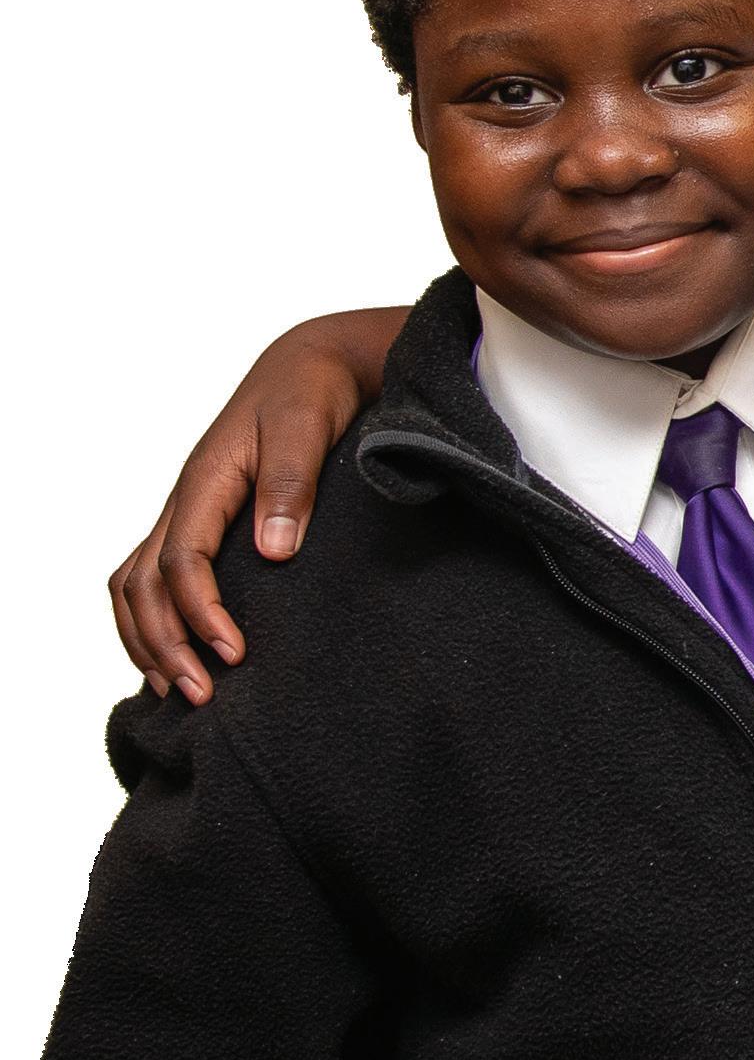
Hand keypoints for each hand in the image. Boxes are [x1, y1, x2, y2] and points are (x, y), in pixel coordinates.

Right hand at [108, 308, 404, 703]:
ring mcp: (188, 512)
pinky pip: (151, 577)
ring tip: (180, 690)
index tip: (233, 654)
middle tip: (204, 694)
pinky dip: (151, 620)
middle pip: (144, 584)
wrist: (311, 365)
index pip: (181, 560)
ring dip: (149, 639)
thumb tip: (274, 550)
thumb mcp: (307, 427)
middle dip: (166, 642)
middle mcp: (186, 500)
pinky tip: (175, 657)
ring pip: (135, 584)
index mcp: (207, 480)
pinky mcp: (202, 522)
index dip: (200, 612)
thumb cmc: (312, 393)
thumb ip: (292, 483)